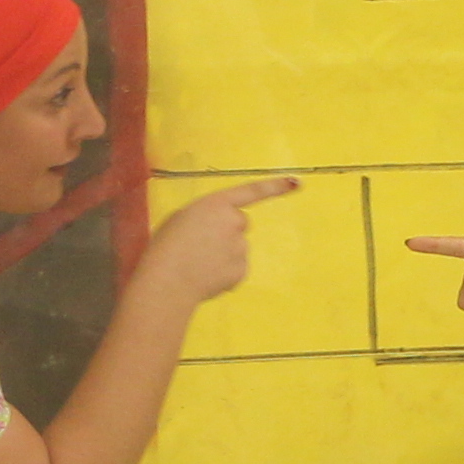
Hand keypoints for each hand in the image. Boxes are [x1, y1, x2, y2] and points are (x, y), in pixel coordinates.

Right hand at [133, 177, 296, 303]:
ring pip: (237, 249)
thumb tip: (215, 231)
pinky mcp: (242, 271)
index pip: (251, 191)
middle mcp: (235, 221)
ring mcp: (241, 247)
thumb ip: (206, 217)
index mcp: (216, 203)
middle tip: (201, 246)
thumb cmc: (166, 245)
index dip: (274, 187)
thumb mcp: (182, 218)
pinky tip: (206, 277)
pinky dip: (225, 273)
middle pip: (240, 223)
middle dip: (227, 232)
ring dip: (224, 254)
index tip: (297, 183)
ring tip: (198, 264)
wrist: (167, 279)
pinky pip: (236, 269)